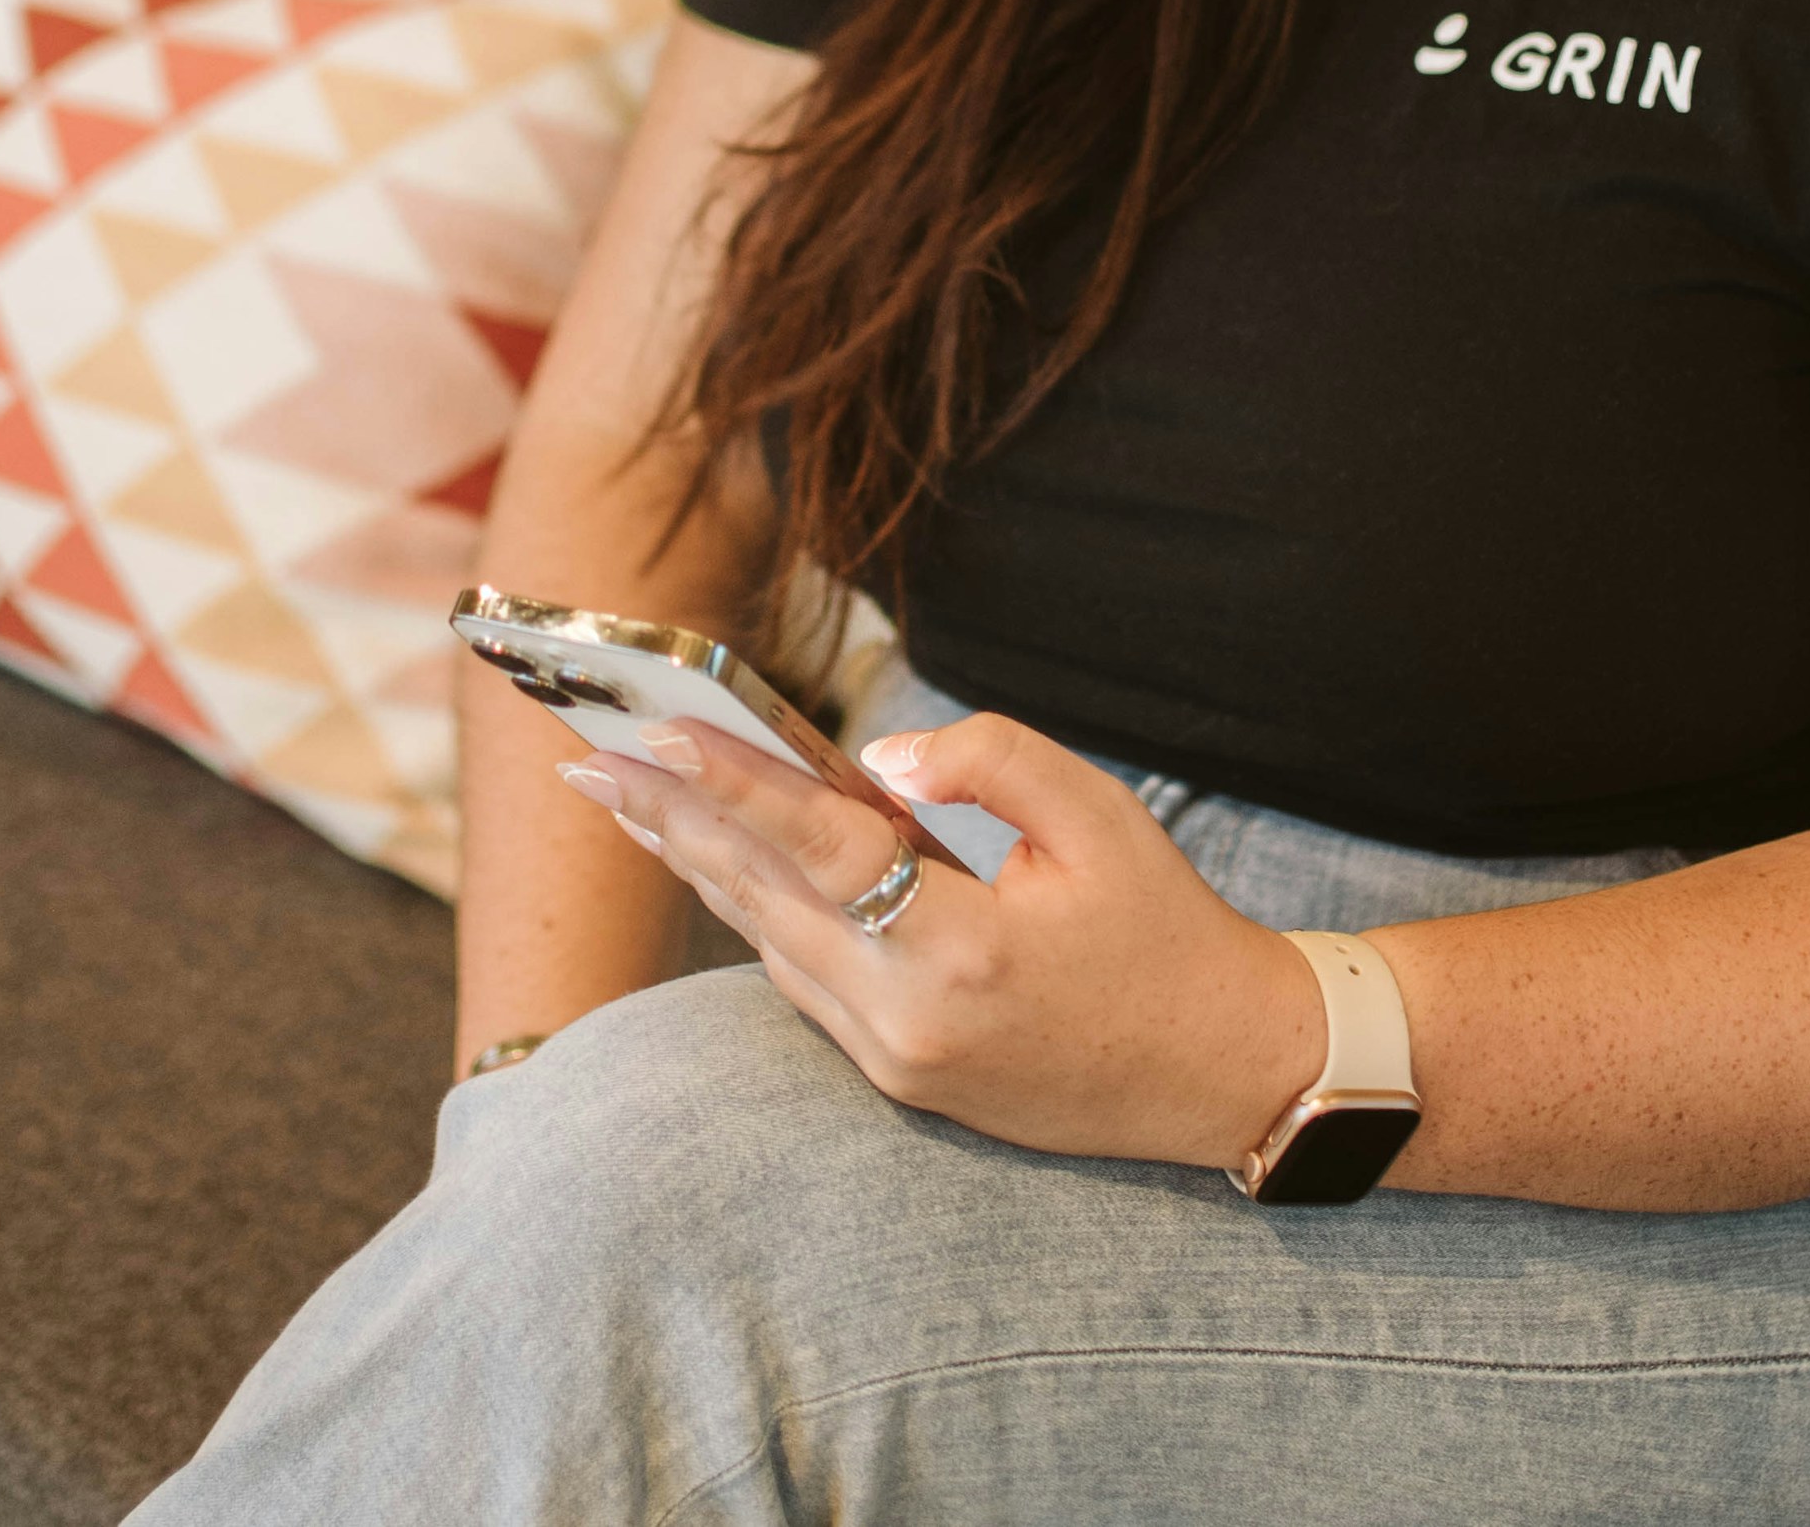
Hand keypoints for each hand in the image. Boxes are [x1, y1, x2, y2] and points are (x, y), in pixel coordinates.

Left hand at [556, 713, 1325, 1168]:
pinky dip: (754, 910)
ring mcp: (895, 1060)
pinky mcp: (898, 1077)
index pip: (818, 849)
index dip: (729, 784)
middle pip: (762, 899)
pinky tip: (716, 860)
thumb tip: (876, 758)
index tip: (652, 732)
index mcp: (963, 952)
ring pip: (769, 941)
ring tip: (627, 795)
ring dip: (698, 863)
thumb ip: (988, 762)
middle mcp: (908, 1019)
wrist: (1225, 1073)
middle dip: (669, 821)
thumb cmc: (1166, 931)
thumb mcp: (1101, 817)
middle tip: (585, 757)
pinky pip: (804, 979)